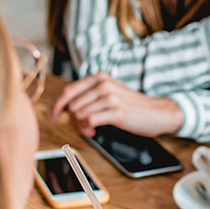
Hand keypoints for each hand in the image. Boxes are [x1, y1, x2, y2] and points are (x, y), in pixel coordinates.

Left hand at [50, 72, 182, 136]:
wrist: (157, 113)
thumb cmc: (131, 106)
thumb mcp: (109, 93)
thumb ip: (88, 96)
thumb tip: (65, 109)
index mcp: (99, 77)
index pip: (68, 91)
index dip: (56, 106)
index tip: (52, 117)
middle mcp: (103, 84)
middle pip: (71, 105)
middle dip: (71, 120)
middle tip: (81, 127)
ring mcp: (110, 96)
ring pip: (78, 114)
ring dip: (80, 126)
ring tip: (90, 129)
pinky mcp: (116, 111)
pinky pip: (88, 121)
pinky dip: (87, 129)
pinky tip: (94, 131)